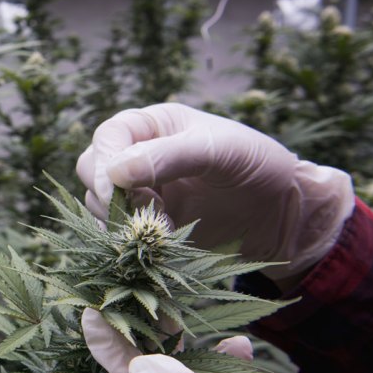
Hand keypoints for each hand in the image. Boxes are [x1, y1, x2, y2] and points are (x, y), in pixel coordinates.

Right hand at [76, 103, 353, 283]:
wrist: (280, 214)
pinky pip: (116, 233)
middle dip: (110, 195)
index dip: (107, 165)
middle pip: (92, 170)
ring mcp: (137, 192)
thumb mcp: (221, 151)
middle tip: (149, 213)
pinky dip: (128, 241)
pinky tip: (160, 246)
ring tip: (164, 230)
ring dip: (122, 221)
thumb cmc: (257, 168)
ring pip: (98, 205)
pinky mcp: (144, 225)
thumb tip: (116, 173)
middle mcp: (136, 156)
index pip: (107, 138)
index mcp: (151, 126)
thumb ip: (170, 156)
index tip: (119, 193)